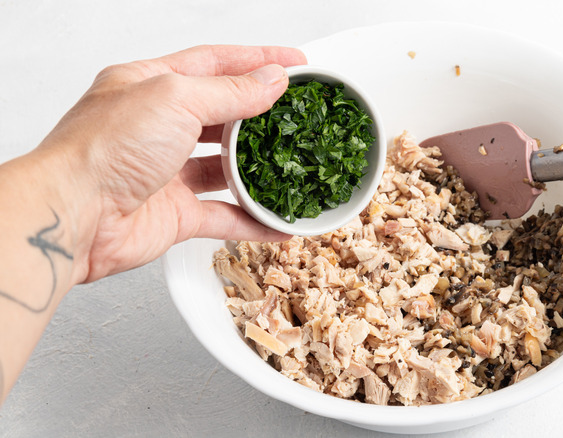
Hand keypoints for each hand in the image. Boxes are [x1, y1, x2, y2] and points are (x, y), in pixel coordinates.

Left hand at [42, 45, 306, 282]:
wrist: (74, 215)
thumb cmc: (104, 148)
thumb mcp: (175, 98)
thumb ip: (230, 92)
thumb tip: (270, 81)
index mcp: (149, 84)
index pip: (213, 63)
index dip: (256, 60)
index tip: (293, 63)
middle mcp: (157, 126)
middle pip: (222, 115)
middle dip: (261, 115)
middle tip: (298, 115)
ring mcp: (166, 171)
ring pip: (224, 168)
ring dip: (259, 169)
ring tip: (292, 164)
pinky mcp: (173, 213)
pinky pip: (223, 215)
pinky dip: (252, 220)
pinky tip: (277, 220)